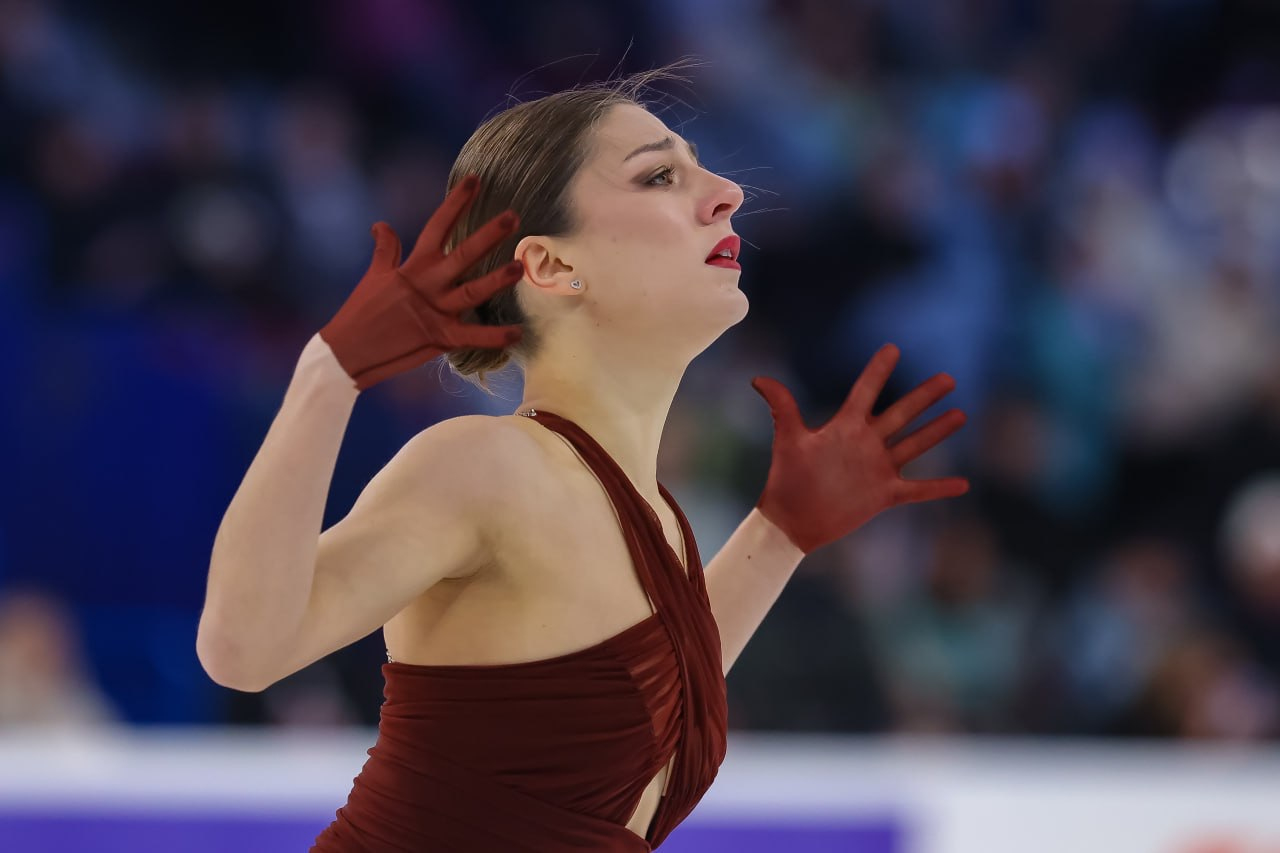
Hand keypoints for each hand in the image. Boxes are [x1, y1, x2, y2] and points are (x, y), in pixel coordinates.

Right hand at [318, 174, 524, 389]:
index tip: (476, 179)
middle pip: (462, 255)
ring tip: (519, 267)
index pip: (437, 226)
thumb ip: (385, 250)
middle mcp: (427, 285)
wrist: (348, 352)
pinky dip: (495, 337)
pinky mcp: (439, 338)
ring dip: (496, 281)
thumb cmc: (361, 312)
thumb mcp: (374, 276)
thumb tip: (380, 225)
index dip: (457, 203)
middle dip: (487, 236)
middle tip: (513, 217)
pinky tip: (517, 333)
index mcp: (413, 267)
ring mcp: (435, 311)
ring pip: (471, 292)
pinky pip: (472, 338)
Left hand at [751, 344, 969, 554]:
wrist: (791, 520)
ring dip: (937, 431)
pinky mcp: (883, 494)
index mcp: (845, 427)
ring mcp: (877, 468)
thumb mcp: (789, 439)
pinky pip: (917, 489)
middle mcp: (866, 443)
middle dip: (924, 396)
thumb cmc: (787, 478)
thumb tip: (758, 378)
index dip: (877, 370)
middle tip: (948, 378)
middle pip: (901, 414)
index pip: (865, 392)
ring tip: (961, 414)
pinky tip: (963, 483)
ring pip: (914, 444)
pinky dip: (939, 487)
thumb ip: (782, 408)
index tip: (893, 347)